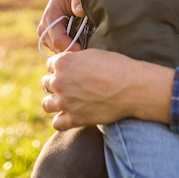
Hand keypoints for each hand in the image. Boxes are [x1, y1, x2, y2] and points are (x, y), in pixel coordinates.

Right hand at [37, 0, 85, 53]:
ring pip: (57, 50)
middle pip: (57, 47)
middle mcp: (44, 28)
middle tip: (87, 52)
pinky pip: (59, 49)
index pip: (58, 39)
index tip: (82, 50)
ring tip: (85, 48)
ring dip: (70, 50)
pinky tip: (80, 46)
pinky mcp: (50, 39)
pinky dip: (69, 49)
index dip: (70, 46)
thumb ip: (78, 0)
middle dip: (71, 51)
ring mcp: (46, 35)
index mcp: (49, 17)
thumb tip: (79, 11)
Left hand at [41, 51, 174, 130]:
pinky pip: (57, 123)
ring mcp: (65, 102)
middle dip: (57, 83)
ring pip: (46, 104)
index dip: (61, 67)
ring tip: (66, 100)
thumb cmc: (117, 66)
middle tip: (71, 85)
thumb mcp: (94, 54)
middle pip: (46, 83)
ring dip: (54, 101)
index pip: (50, 65)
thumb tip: (71, 65)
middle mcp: (59, 82)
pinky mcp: (74, 119)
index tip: (70, 70)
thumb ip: (76, 60)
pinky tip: (70, 115)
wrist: (132, 87)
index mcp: (63, 63)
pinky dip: (62, 120)